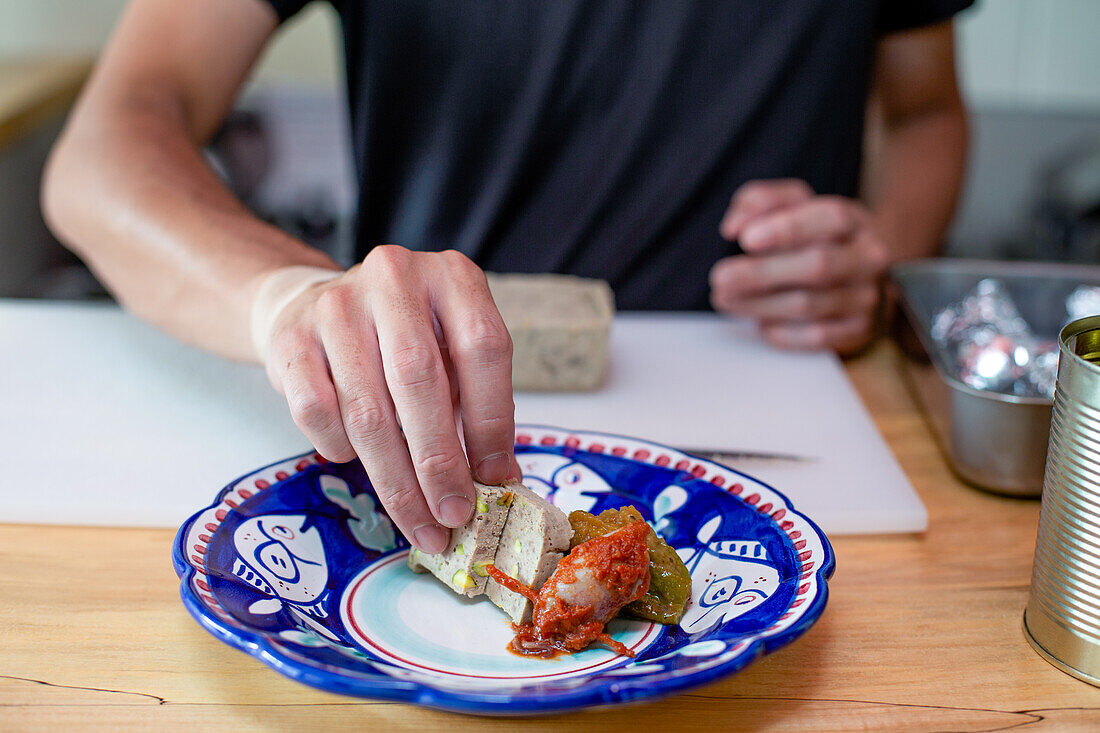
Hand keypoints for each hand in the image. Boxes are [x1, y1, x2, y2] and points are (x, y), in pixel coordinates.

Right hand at [250, 247, 519, 552]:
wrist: (313, 303)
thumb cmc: (401, 340)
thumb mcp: (452, 352)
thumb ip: (476, 406)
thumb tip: (500, 484)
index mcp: (452, 277)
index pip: (483, 349)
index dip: (493, 421)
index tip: (497, 479)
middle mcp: (394, 278)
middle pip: (421, 381)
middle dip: (439, 462)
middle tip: (454, 514)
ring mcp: (337, 305)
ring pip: (368, 410)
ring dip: (397, 480)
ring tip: (420, 521)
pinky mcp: (292, 338)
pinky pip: (318, 413)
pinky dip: (341, 449)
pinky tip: (357, 459)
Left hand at [709, 179, 889, 353]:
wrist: (862, 278)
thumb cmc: (816, 238)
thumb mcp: (794, 208)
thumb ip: (762, 203)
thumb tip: (734, 226)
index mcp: (853, 221)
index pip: (829, 218)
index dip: (787, 228)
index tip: (745, 240)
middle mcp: (867, 258)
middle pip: (817, 266)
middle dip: (761, 273)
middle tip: (719, 278)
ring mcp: (866, 297)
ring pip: (810, 305)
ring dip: (759, 305)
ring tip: (725, 299)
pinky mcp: (859, 330)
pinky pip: (817, 337)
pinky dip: (782, 333)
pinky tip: (760, 324)